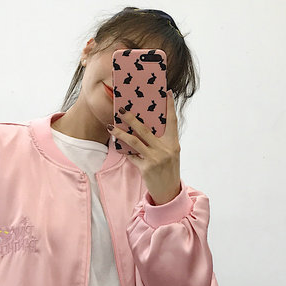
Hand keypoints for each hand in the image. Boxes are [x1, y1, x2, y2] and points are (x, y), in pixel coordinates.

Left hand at [108, 90, 181, 204]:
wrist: (169, 192)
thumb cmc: (168, 170)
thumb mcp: (170, 154)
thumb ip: (161, 141)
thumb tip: (144, 127)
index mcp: (173, 143)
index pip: (172, 121)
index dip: (170, 106)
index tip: (167, 92)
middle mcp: (166, 149)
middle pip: (146, 129)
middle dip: (132, 118)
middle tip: (122, 109)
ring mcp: (156, 158)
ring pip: (134, 141)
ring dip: (121, 133)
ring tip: (111, 126)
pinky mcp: (146, 167)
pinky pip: (132, 156)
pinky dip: (125, 151)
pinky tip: (116, 145)